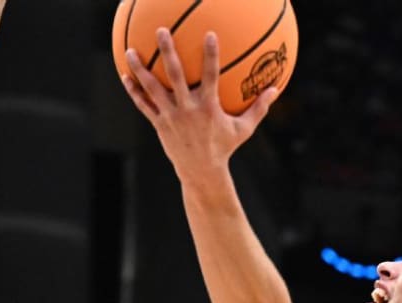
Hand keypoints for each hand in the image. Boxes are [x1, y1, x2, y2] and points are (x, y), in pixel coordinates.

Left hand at [122, 29, 277, 180]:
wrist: (201, 173)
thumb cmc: (224, 148)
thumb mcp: (244, 129)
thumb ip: (259, 108)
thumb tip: (276, 89)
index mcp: (208, 107)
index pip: (210, 75)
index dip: (211, 55)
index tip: (210, 34)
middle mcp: (187, 109)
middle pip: (175, 75)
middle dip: (168, 51)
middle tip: (161, 31)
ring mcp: (170, 116)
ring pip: (152, 88)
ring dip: (140, 69)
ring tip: (130, 51)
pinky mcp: (159, 124)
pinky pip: (144, 105)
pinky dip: (134, 91)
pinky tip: (125, 77)